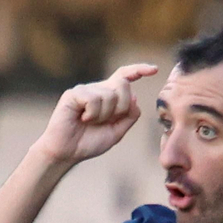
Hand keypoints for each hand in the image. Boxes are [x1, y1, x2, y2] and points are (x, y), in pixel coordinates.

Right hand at [33, 64, 157, 165]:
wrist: (67, 152)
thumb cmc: (89, 142)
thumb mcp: (117, 132)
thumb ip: (129, 116)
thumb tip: (135, 97)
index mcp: (109, 96)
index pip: (125, 76)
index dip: (139, 70)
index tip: (155, 70)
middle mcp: (98, 89)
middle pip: (123, 84)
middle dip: (121, 106)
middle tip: (106, 120)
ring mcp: (85, 90)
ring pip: (110, 95)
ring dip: (104, 115)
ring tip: (89, 122)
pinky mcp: (74, 94)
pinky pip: (94, 100)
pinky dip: (92, 114)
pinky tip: (82, 119)